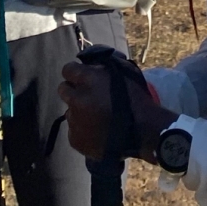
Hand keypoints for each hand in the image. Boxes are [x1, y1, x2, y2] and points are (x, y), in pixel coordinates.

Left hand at [57, 58, 177, 160]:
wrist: (143, 133)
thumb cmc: (137, 100)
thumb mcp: (124, 73)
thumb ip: (103, 67)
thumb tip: (89, 65)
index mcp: (88, 79)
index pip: (68, 69)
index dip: (75, 73)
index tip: (81, 77)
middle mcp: (77, 99)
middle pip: (63, 89)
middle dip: (73, 90)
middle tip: (87, 97)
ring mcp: (74, 121)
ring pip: (69, 111)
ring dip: (79, 111)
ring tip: (96, 117)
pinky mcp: (75, 139)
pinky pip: (74, 130)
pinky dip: (82, 130)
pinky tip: (97, 131)